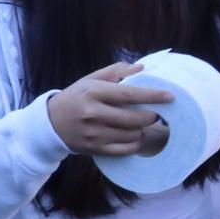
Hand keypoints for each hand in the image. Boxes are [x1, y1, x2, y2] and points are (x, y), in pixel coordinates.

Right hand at [46, 62, 174, 155]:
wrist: (49, 124)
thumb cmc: (75, 98)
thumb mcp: (89, 80)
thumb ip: (115, 72)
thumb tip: (142, 68)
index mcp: (92, 92)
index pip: (129, 94)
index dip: (152, 96)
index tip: (170, 96)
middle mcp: (92, 113)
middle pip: (134, 118)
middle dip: (151, 116)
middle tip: (155, 114)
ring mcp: (93, 133)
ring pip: (131, 134)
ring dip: (142, 130)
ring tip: (141, 125)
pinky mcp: (93, 148)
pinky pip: (124, 149)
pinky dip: (135, 144)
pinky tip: (135, 137)